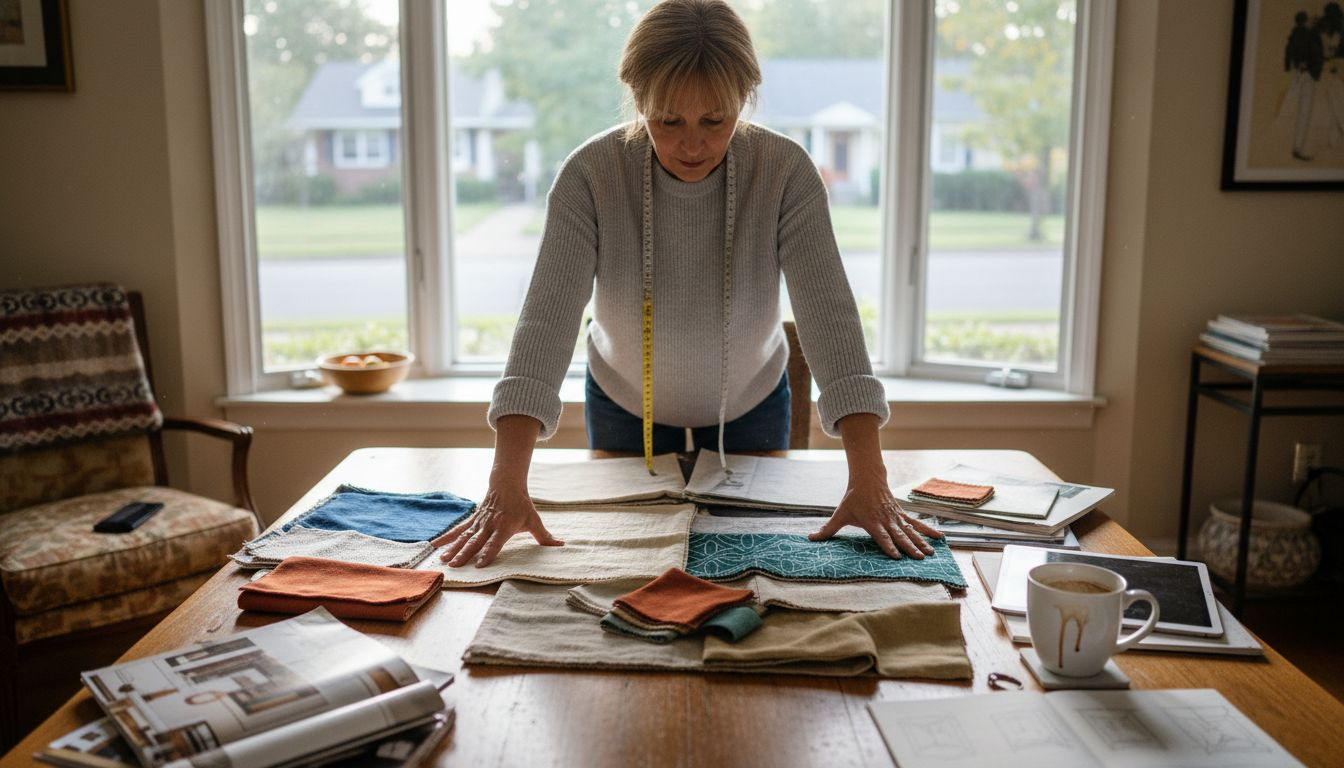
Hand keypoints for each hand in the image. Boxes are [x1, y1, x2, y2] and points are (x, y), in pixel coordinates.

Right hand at [432, 485, 562, 567]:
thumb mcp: (534, 520)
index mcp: (504, 526)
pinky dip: (446, 538)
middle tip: (455, 566)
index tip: (479, 565)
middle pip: (475, 542)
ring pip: (464, 537)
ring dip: (452, 549)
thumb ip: (544, 536)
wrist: (506, 484)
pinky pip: (457, 530)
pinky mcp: (472, 520)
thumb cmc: (522, 505)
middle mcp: (489, 525)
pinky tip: (435, 546)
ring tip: (443, 560)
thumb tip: (561, 545)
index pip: (495, 543)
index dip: (488, 554)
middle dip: (464, 554)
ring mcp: (478, 522)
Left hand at [809, 475, 943, 559]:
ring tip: (930, 553)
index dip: (888, 546)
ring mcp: (896, 517)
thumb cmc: (853, 499)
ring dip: (922, 542)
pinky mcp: (902, 515)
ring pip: (911, 531)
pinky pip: (917, 524)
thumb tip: (810, 539)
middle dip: (909, 547)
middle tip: (919, 558)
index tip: (896, 556)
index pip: (881, 536)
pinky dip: (929, 530)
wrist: (868, 479)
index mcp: (872, 522)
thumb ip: (827, 529)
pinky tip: (940, 538)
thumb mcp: (839, 513)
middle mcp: (886, 520)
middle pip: (900, 536)